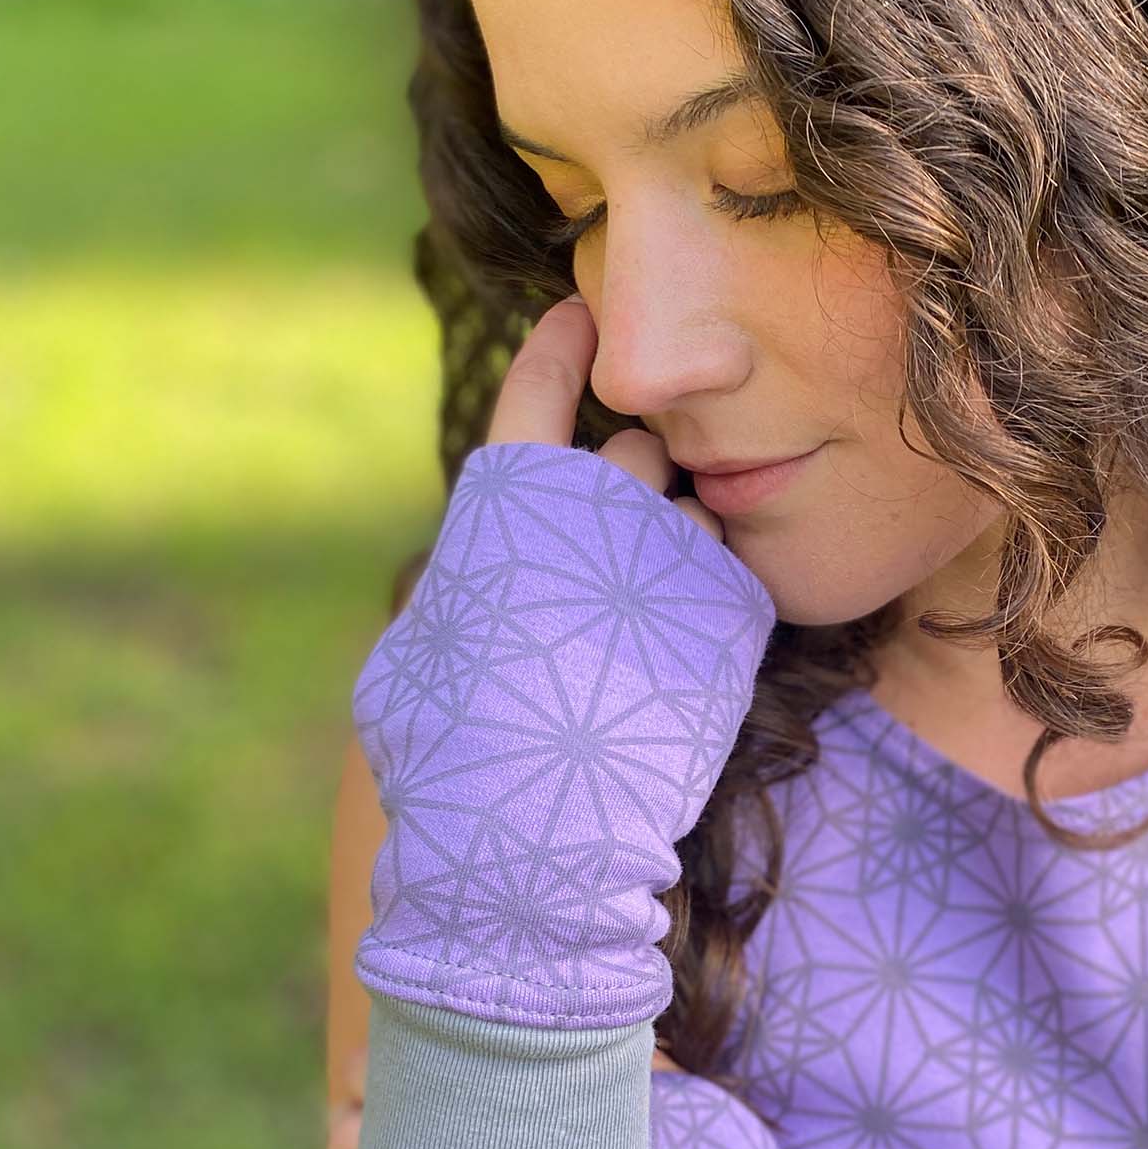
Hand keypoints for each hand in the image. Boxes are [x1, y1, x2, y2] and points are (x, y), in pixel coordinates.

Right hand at [348, 299, 777, 1032]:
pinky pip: (733, 578)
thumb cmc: (448, 761)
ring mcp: (676, 551)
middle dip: (630, 494)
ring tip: (643, 639)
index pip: (542, 386)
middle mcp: (599, 503)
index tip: (583, 313)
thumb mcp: (410, 659)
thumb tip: (454, 580)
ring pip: (694, 511)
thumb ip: (452, 588)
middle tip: (608, 583)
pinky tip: (682, 673)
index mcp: (507, 499)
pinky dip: (714, 612)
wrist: (541, 835)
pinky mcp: (737, 610)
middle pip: (635, 452)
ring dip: (677, 552)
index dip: (562, 346)